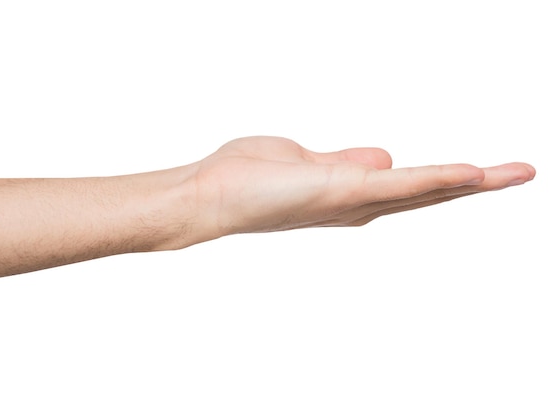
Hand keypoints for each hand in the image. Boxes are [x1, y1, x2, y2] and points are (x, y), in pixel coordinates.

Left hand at [192, 136, 534, 237]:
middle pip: (427, 192)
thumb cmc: (250, 177)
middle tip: (520, 174)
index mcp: (350, 194)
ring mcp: (354, 201)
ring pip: (424, 190)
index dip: (447, 179)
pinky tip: (474, 174)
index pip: (409, 186)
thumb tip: (385, 157)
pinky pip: (401, 184)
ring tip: (518, 174)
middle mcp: (358, 206)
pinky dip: (438, 179)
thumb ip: (346, 161)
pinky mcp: (344, 191)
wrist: (213, 193)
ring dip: (473, 182)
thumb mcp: (308, 160)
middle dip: (475, 184)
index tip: (481, 172)